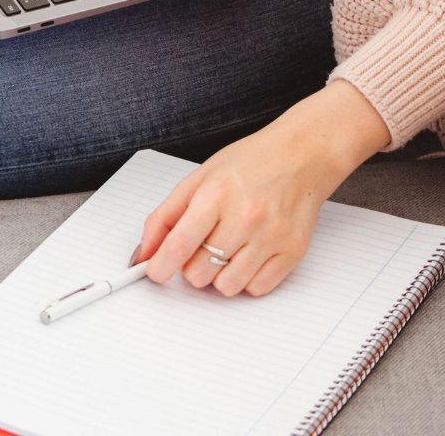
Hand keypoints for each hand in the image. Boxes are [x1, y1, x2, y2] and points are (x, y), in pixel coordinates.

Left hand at [134, 82, 390, 296]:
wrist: (300, 156)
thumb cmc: (248, 163)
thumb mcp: (198, 178)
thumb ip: (166, 215)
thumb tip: (144, 251)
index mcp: (216, 193)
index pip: (180, 243)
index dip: (161, 264)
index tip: (154, 272)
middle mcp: (245, 216)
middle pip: (199, 271)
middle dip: (190, 265)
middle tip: (199, 247)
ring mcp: (271, 236)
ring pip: (226, 286)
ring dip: (217, 275)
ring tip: (224, 249)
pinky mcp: (293, 251)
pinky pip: (257, 288)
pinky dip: (245, 279)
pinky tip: (247, 254)